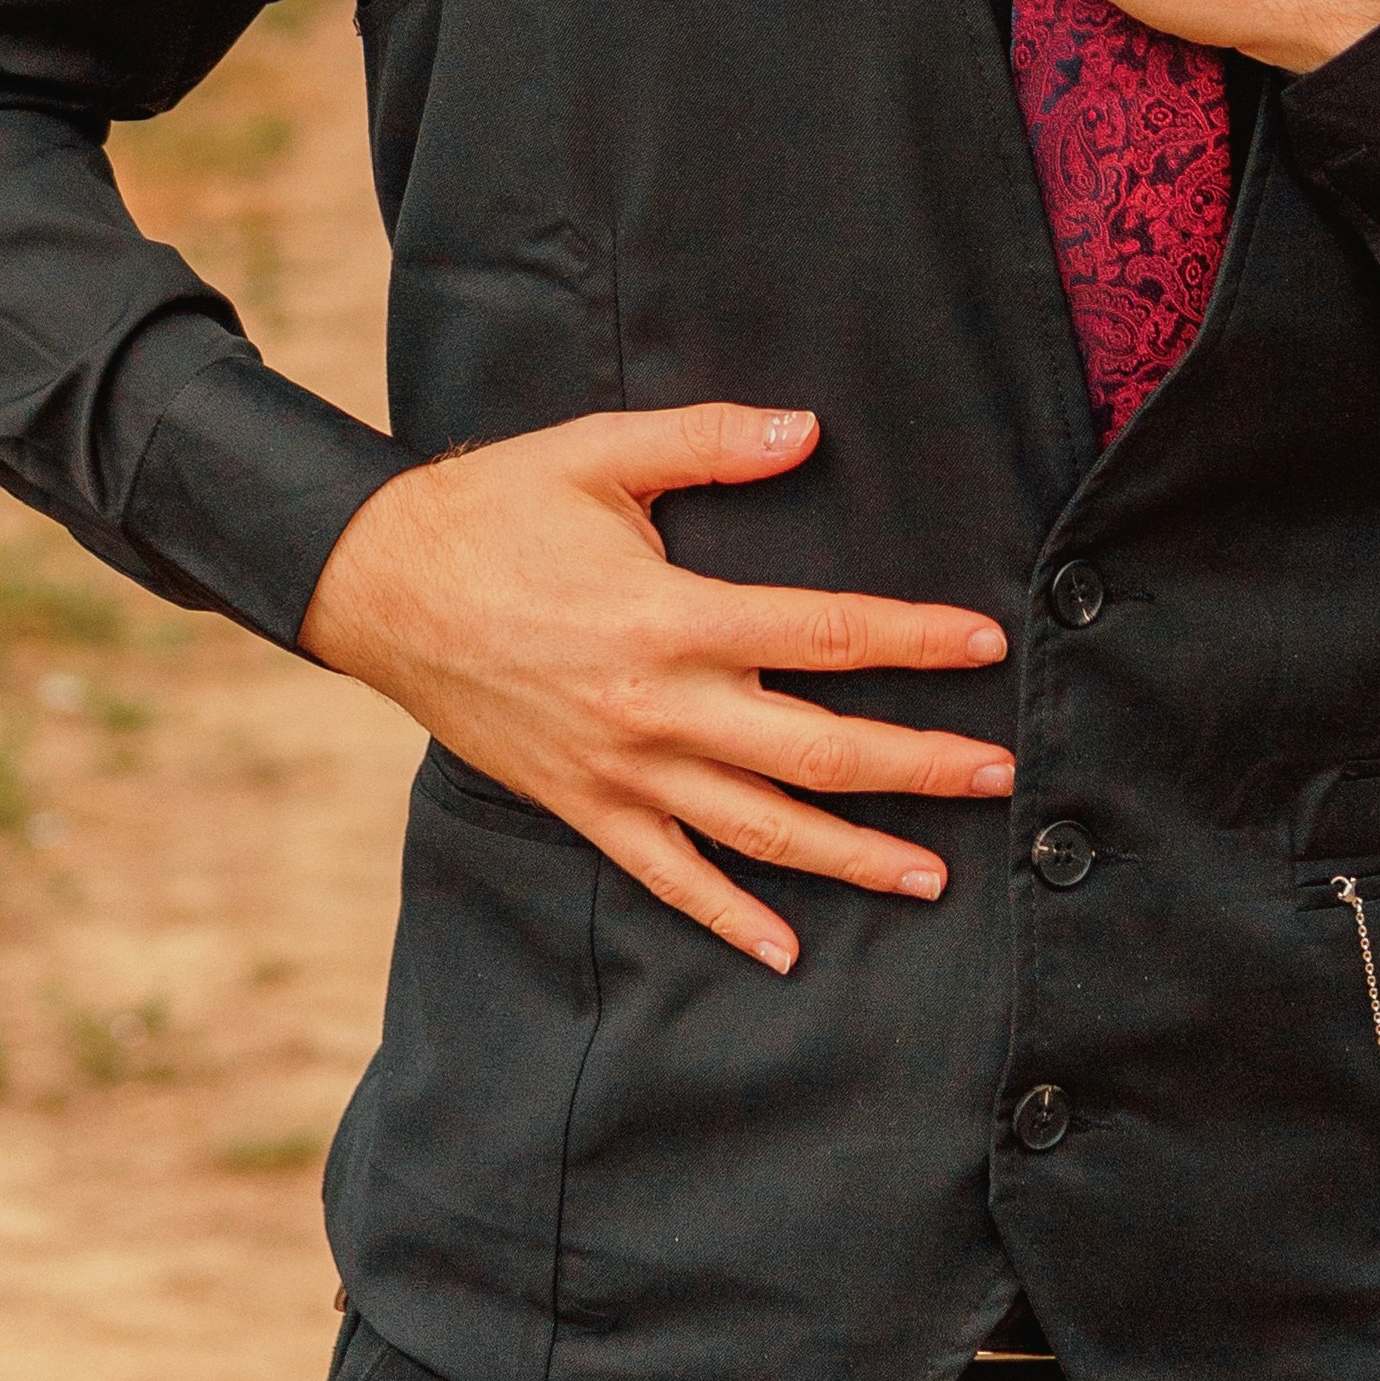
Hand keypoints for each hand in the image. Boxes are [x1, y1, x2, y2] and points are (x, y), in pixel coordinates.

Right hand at [296, 403, 1015, 974]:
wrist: (378, 586)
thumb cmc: (494, 509)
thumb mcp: (600, 452)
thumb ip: (709, 441)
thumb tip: (807, 429)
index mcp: (673, 616)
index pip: (825, 633)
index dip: (914, 640)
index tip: (985, 644)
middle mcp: (658, 707)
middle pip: (818, 750)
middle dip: (919, 766)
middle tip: (1001, 776)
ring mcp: (620, 770)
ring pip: (761, 830)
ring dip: (853, 856)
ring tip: (932, 875)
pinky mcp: (583, 806)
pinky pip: (669, 877)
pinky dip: (731, 918)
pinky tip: (787, 951)